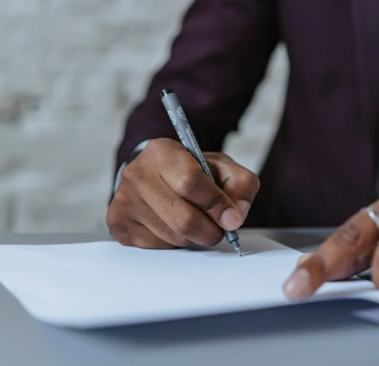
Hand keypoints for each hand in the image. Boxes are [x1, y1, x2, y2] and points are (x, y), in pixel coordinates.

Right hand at [107, 138, 259, 248]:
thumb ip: (241, 186)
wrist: (157, 175)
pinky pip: (157, 246)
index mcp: (162, 152)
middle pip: (182, 218)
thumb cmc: (194, 171)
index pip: (191, 183)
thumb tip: (234, 218)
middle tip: (219, 231)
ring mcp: (123, 199)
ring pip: (172, 236)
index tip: (231, 219)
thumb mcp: (223, 168)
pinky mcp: (118, 223)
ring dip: (193, 237)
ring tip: (195, 221)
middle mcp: (136, 173)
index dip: (216, 205)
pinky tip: (173, 225)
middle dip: (210, 231)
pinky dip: (174, 243)